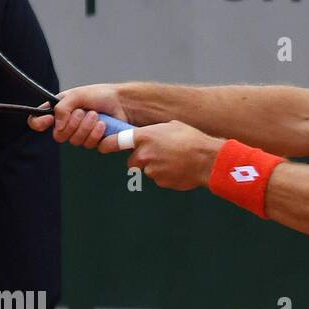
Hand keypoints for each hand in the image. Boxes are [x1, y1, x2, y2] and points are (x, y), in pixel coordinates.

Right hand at [28, 85, 127, 146]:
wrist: (122, 103)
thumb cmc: (99, 95)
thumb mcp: (76, 95)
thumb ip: (62, 108)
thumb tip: (56, 126)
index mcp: (58, 111)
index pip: (38, 122)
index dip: (38, 123)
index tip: (48, 120)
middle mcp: (67, 124)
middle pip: (58, 136)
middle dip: (72, 124)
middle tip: (83, 112)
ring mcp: (80, 135)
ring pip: (75, 141)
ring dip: (86, 127)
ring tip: (95, 115)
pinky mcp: (94, 142)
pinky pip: (90, 145)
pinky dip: (96, 134)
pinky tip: (103, 124)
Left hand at [99, 121, 219, 191]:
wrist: (207, 160)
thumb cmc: (191, 139)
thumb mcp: (171, 126)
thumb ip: (154, 132)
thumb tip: (150, 136)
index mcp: (144, 136)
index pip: (116, 141)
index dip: (108, 144)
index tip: (102, 147)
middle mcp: (143, 154)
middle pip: (132, 161)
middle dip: (141, 159)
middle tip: (158, 154)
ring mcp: (151, 170)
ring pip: (147, 170)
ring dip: (156, 167)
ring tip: (174, 160)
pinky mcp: (160, 182)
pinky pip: (159, 179)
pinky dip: (166, 175)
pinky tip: (179, 169)